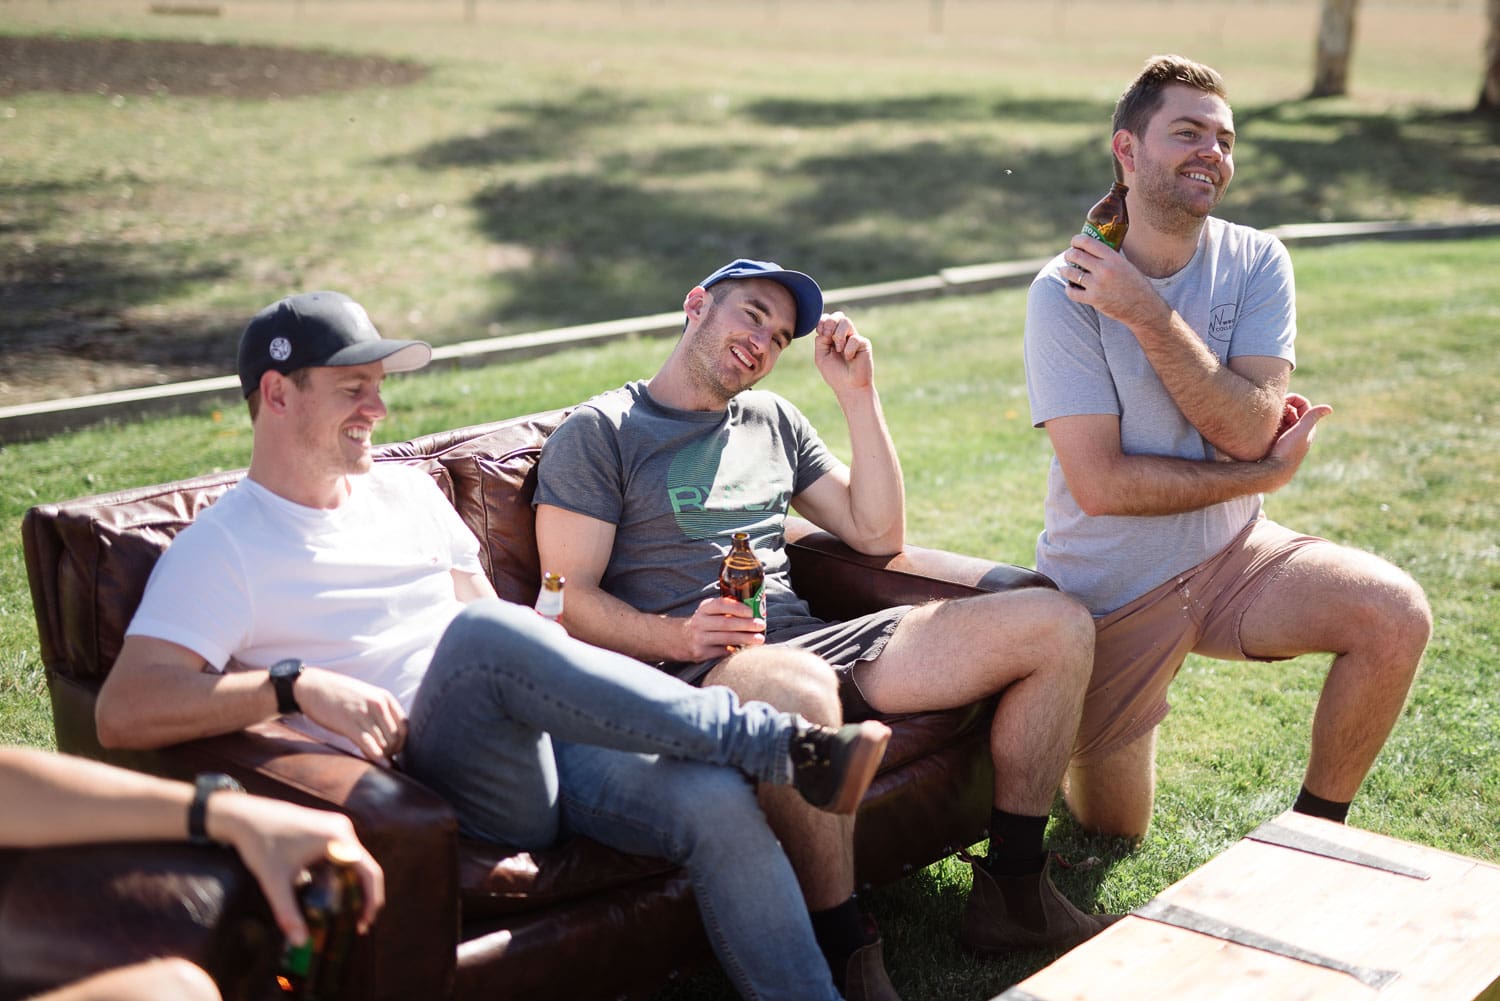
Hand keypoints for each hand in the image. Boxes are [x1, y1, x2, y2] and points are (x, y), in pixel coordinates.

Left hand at [209, 792, 384, 944]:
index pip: (369, 872)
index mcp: (338, 839)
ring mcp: (337, 826)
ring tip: (345, 911)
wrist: (244, 815)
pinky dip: (343, 874)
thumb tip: (300, 942)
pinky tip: (330, 890)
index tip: (364, 923)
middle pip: (365, 867)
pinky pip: (345, 853)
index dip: (372, 900)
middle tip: (356, 923)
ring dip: (353, 885)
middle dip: (363, 897)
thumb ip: (288, 913)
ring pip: (355, 861)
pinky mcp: (328, 827)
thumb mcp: (275, 882)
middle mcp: (343, 829)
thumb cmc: (260, 844)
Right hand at [296, 668, 408, 764]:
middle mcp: (378, 705)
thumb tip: (390, 734)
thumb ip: (380, 711)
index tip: (395, 749)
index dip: (403, 741)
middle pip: (396, 737)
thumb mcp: (366, 696)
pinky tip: (379, 765)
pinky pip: (369, 745)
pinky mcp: (349, 725)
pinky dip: (376, 758)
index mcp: (385, 697)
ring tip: (377, 760)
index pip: (405, 725)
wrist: (312, 686)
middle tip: (384, 758)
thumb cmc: (339, 694)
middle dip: (392, 751)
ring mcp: (364, 715)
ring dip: (383, 756)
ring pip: (384, 743)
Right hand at [680, 596, 764, 660]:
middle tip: (761, 625)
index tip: (751, 611)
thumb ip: (725, 610)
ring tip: (759, 639)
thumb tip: (755, 611)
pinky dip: (735, 650)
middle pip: (726, 623)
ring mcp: (699, 639)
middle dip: (746, 624)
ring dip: (745, 639)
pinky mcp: (700, 653)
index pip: (721, 605)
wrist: (679, 639)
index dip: (737, 608)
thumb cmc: (704, 623)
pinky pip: (722, 652)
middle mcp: (700, 622)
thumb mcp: (709, 612)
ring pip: (726, 639)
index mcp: (704, 608)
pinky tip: (746, 649)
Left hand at [813, 311, 873, 396]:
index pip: (827, 319)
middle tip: (827, 335)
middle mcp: (844, 335)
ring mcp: (854, 338)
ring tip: (838, 349)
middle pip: (838, 315)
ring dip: (838, 334)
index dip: (822, 321)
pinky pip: (854, 338)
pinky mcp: (864, 343)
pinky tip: (849, 358)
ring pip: (846, 321)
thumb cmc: (835, 374)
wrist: (849, 387)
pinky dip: (848, 349)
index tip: (820, 333)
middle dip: (830, 322)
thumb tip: (826, 329)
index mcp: (832, 337)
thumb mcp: (821, 356)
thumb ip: (820, 341)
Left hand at [1062, 235, 1166, 329]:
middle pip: (1075, 255)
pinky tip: (1070, 287)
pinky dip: (1069, 289)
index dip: (1076, 240)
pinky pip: (1072, 292)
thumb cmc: (1136, 285)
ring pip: (1070, 273)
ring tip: (1065, 270)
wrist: (1143, 307)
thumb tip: (1094, 250)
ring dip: (1065, 270)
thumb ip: (1110, 258)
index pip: (1088, 242)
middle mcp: (1104, 269)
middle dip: (1069, 254)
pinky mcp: (1093, 299)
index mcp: (1113, 258)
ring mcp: (1097, 285)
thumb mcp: (1126, 265)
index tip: (1074, 242)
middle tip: (1068, 256)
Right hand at [1266, 394, 1332, 481]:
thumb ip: (1312, 417)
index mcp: (1307, 427)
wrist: (1274, 471)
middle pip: (1291, 409)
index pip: (1303, 405)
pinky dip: (1269, 422)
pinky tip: (1263, 425)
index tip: (1283, 401)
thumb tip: (1329, 408)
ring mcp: (1284, 434)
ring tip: (1268, 418)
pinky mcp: (1274, 439)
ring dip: (1275, 414)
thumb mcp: (1302, 431)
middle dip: (1283, 406)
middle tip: (1273, 409)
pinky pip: (1273, 425)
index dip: (1294, 399)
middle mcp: (1297, 429)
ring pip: (1281, 416)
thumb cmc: (1289, 451)